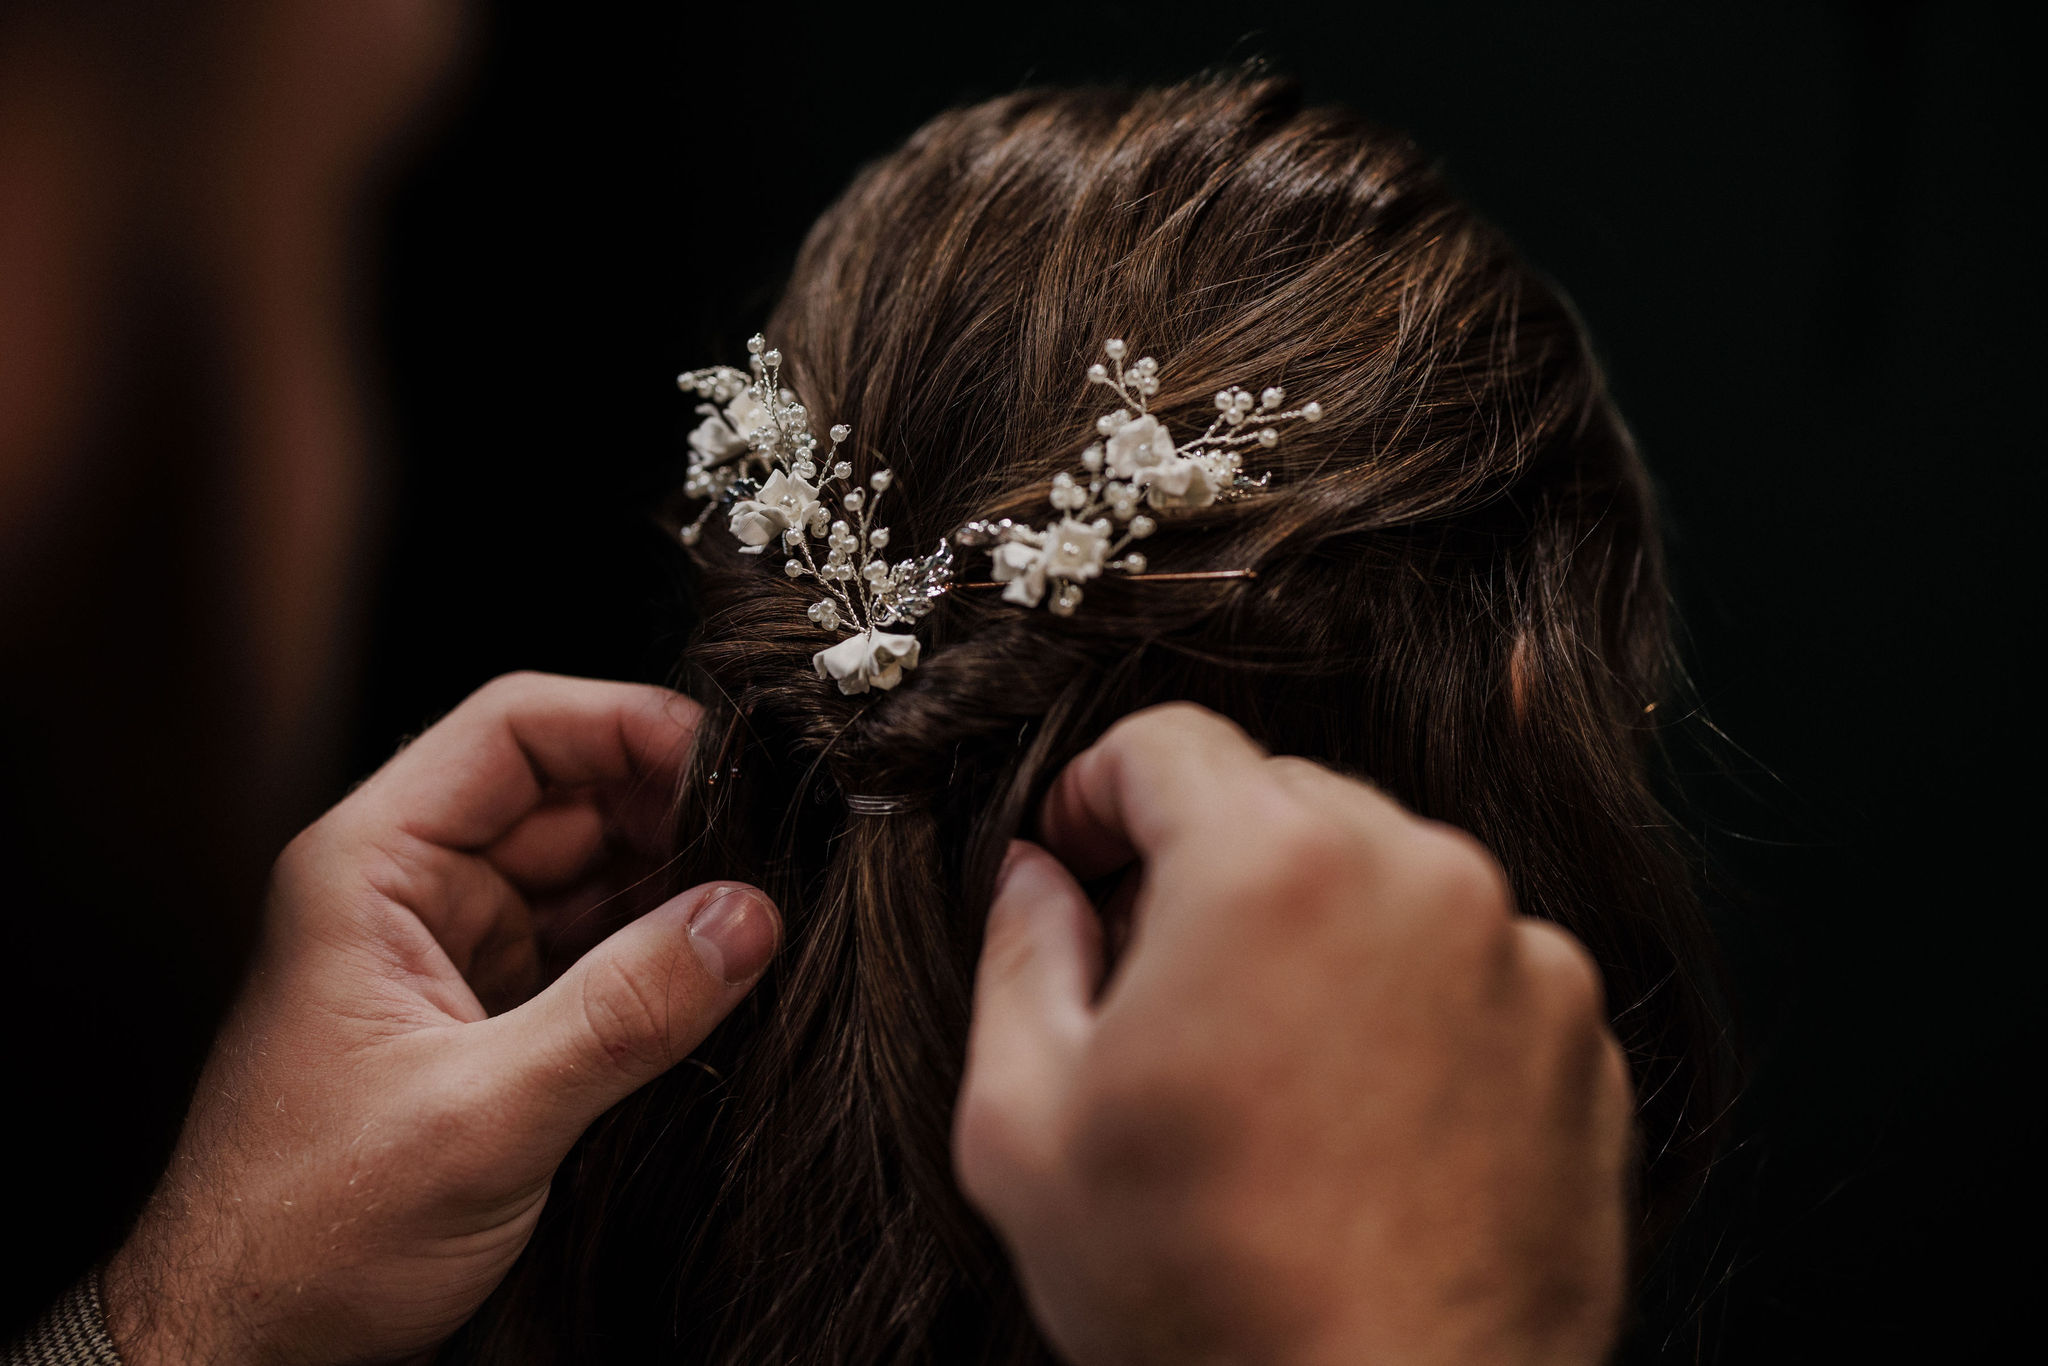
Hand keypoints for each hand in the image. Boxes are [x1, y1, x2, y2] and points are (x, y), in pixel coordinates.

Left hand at [103, 674, 778, 1365]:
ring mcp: (455, 953)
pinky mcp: (491, 1018)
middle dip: (673, 811)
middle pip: (568, 793)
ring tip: (761, 913)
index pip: (516, 729)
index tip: (732, 760)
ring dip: (675, 886)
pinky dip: (659, 953)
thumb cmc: (303, 1235)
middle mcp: (414, 892)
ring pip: (591, 872)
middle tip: (771, 851)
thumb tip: (744, 920)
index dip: (629, 724)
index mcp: (371, 867)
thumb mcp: (481, 1117)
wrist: (244, 1349)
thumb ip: (623, 1012)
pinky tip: (719, 974)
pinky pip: (595, 949)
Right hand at [954, 704, 1631, 1365]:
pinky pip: (1470, 958)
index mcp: (1268, 867)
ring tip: (1269, 1070)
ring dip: (1313, 931)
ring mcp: (1518, 953)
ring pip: (1382, 874)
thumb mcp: (1027, 1125)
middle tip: (1160, 987)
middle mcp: (1416, 874)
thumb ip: (1020, 957)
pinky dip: (1409, 997)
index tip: (1079, 860)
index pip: (1166, 742)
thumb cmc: (1200, 1295)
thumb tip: (1035, 879)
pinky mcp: (1578, 1034)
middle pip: (1280, 798)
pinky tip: (1361, 1111)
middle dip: (1206, 864)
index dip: (1095, 794)